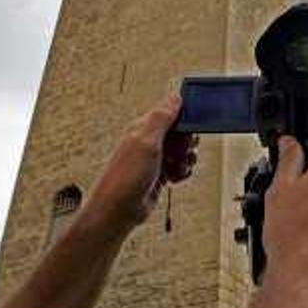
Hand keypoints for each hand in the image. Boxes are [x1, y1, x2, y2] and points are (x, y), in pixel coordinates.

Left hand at [83, 92, 196, 237]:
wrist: (118, 210)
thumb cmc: (126, 176)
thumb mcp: (146, 142)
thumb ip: (162, 118)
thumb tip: (175, 97)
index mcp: (144, 126)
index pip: (172, 111)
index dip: (186, 120)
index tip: (190, 131)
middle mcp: (149, 139)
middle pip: (181, 132)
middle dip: (187, 142)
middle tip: (181, 152)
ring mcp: (154, 157)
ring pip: (182, 151)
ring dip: (186, 160)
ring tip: (176, 168)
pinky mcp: (159, 173)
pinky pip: (179, 167)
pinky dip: (182, 172)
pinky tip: (174, 178)